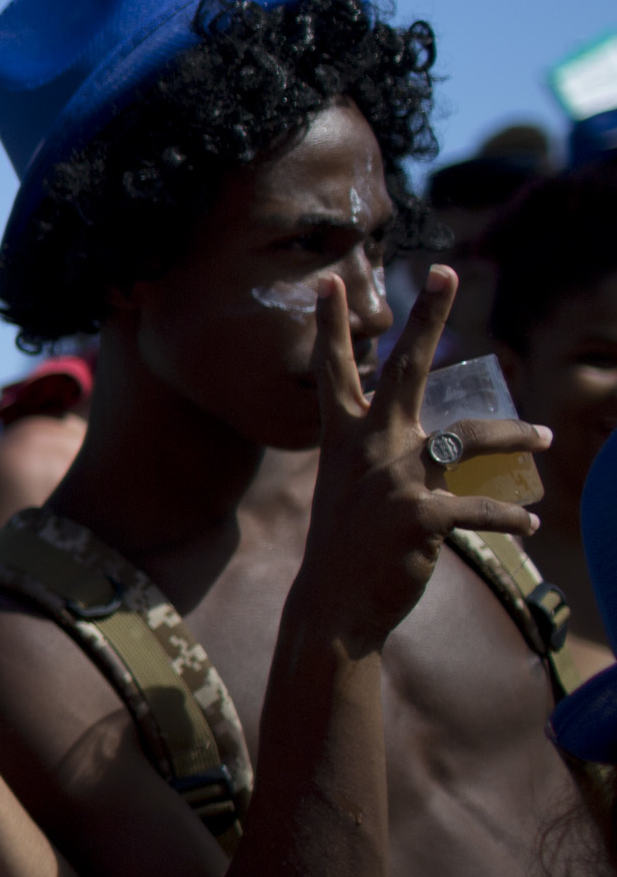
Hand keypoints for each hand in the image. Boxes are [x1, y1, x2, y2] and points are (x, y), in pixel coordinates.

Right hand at [290, 268, 544, 656]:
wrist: (334, 604)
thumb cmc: (346, 547)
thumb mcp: (351, 490)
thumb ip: (383, 458)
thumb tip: (429, 445)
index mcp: (346, 438)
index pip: (337, 371)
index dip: (331, 326)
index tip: (329, 283)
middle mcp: (371, 447)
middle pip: (405, 368)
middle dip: (426, 316)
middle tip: (444, 271)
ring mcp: (396, 478)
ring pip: (469, 436)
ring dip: (515, 433)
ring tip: (546, 435)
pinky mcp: (421, 516)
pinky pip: (482, 508)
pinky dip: (510, 516)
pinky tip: (529, 525)